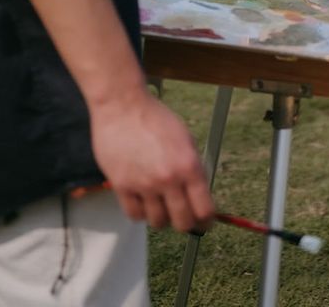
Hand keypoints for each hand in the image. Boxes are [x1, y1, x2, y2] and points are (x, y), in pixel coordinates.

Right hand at [90, 88, 214, 232]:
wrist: (123, 105)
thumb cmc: (155, 118)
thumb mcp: (185, 139)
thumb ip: (193, 169)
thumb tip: (199, 196)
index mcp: (188, 165)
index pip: (204, 210)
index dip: (206, 221)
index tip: (204, 223)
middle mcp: (168, 179)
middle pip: (182, 223)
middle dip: (185, 223)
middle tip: (182, 216)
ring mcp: (144, 184)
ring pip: (158, 222)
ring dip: (161, 217)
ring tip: (159, 205)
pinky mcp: (122, 186)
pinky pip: (135, 215)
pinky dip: (140, 213)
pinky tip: (142, 201)